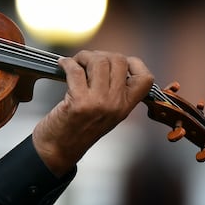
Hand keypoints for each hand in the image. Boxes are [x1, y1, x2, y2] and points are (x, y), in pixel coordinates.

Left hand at [31, 50, 153, 176]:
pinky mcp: (79, 102)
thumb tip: (108, 61)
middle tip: (86, 61)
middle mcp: (116, 104)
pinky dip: (67, 62)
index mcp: (126, 107)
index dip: (134, 63)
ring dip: (84, 56)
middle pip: (119, 61)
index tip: (117, 60)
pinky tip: (62, 64)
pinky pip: (75, 70)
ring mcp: (99, 103)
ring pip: (99, 62)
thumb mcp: (106, 113)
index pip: (145, 78)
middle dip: (101, 55)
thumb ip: (113, 92)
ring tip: (75, 62)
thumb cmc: (78, 128)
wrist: (59, 149)